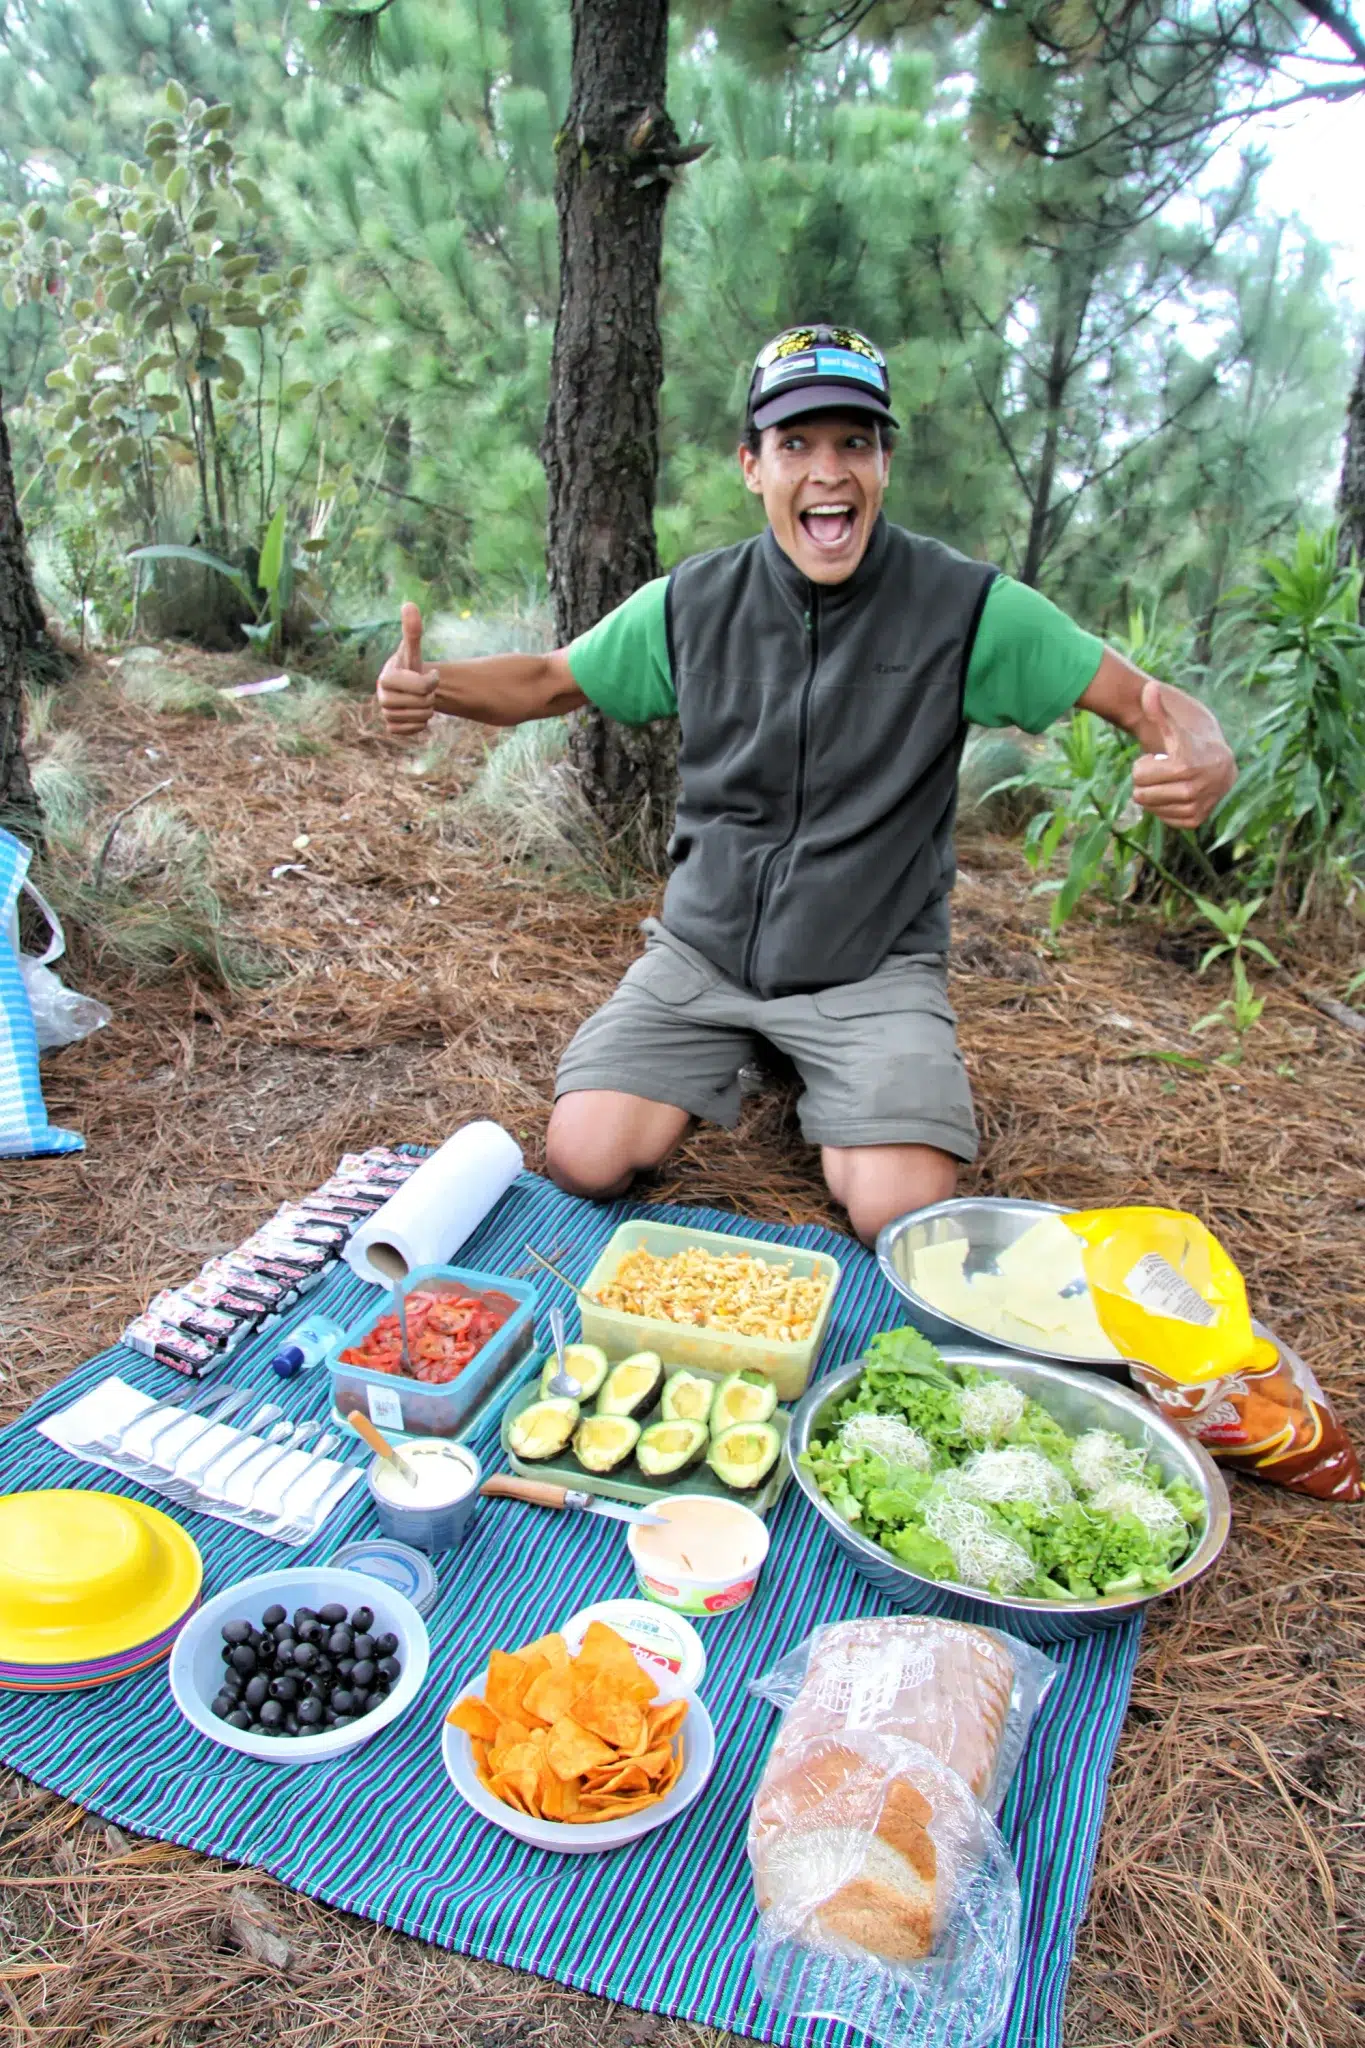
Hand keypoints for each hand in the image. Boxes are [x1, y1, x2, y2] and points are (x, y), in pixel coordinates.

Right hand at [376, 601, 438, 736]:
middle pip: (424, 704)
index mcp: (386, 678)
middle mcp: (382, 698)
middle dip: (430, 696)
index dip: (432, 681)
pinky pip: (417, 730)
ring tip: (419, 699)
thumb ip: (412, 630)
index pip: (423, 687)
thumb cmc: (409, 665)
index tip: (429, 675)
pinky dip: (422, 723)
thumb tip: (409, 604)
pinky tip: (414, 711)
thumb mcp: (412, 649)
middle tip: (422, 689)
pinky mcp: (392, 728)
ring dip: (427, 709)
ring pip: (422, 718)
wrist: (405, 686)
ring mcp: (386, 715)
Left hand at [1131, 679, 1235, 829]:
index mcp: (1184, 765)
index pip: (1138, 775)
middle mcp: (1192, 789)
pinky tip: (1175, 796)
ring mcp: (1195, 806)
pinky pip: (1163, 819)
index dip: (1144, 766)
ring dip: (1153, 796)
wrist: (1221, 766)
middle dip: (1146, 782)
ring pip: (1149, 807)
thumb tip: (1149, 687)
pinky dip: (1164, 808)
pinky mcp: (1195, 820)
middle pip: (1140, 794)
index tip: (1161, 760)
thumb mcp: (1174, 729)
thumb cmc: (1190, 745)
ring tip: (1170, 783)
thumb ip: (1158, 710)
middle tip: (1163, 773)